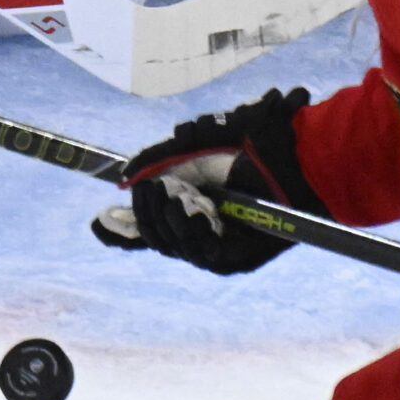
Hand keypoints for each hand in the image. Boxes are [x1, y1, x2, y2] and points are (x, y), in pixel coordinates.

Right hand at [91, 88, 323, 275]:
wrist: (301, 155)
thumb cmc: (256, 143)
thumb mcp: (198, 141)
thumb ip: (161, 156)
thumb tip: (125, 173)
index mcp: (189, 206)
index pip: (146, 226)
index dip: (119, 228)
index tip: (98, 218)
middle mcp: (201, 231)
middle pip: (154, 237)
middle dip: (144, 214)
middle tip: (146, 189)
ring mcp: (218, 247)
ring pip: (173, 246)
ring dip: (165, 221)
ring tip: (169, 195)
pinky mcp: (237, 259)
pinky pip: (202, 253)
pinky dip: (191, 232)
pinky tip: (194, 210)